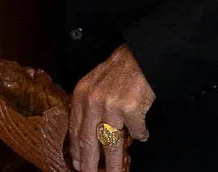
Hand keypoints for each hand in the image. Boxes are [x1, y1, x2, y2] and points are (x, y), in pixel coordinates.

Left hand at [69, 45, 153, 171]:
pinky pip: (136, 132)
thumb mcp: (94, 86)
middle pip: (89, 143)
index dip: (76, 152)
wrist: (139, 57)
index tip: (77, 166)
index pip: (75, 131)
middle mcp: (93, 102)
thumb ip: (88, 108)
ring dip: (114, 164)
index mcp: (81, 96)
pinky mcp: (130, 109)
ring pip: (111, 144)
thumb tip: (88, 138)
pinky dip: (140, 135)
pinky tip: (142, 134)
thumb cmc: (117, 72)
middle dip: (89, 165)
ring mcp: (111, 106)